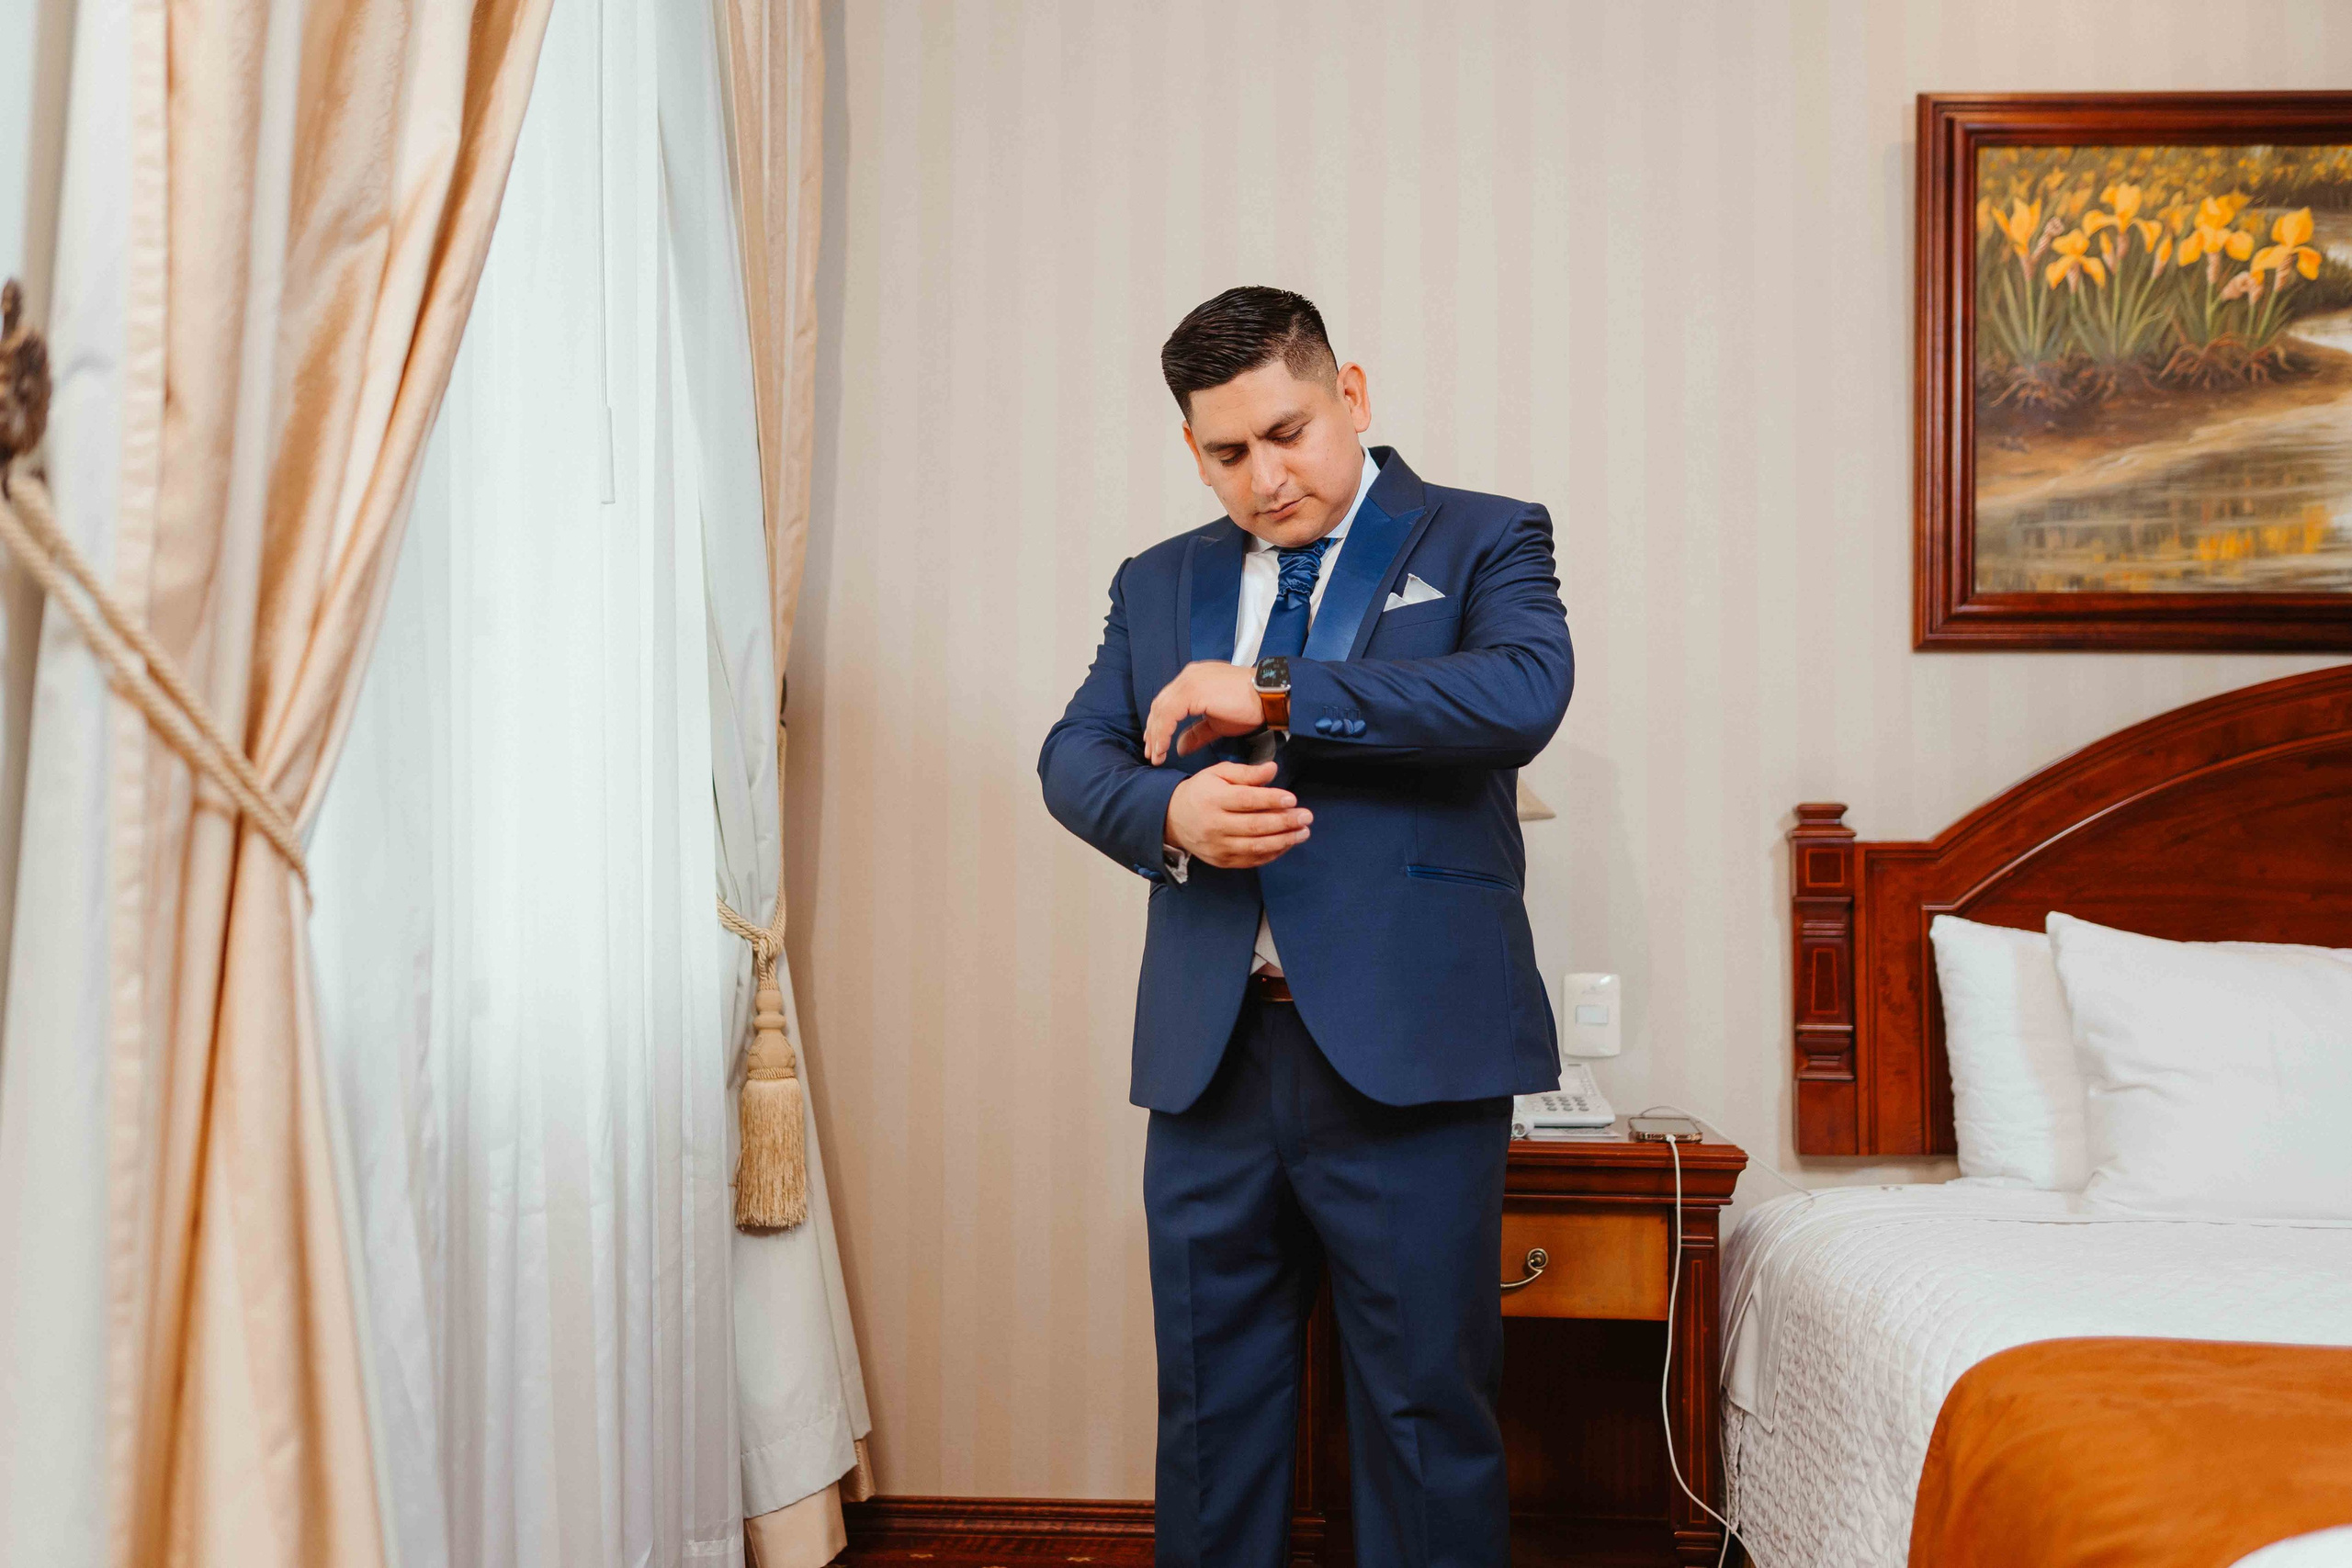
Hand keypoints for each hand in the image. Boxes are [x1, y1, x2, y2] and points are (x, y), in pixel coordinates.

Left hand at [1144, 661, 1265, 763]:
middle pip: (1160, 705)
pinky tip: (1164, 748)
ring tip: (1156, 755)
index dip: (1159, 725)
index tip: (1156, 744)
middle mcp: (1188, 676)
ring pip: (1161, 710)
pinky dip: (1163, 733)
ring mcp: (1190, 681)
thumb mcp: (1217, 723)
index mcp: (1194, 679)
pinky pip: (1169, 714)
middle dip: (1154, 731)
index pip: (1168, 702)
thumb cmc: (1250, 706)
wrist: (1269, 697)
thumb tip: (1180, 747)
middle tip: (1152, 753)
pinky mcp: (1193, 690)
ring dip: (1156, 735)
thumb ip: (1197, 733)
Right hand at [1163, 761, 1312, 869]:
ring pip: (1256, 846)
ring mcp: (1218, 846)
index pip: (1246, 800)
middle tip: (1306, 817)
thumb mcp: (1218, 774)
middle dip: (1285, 822)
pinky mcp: (1222, 861)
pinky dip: (1273, 853)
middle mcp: (1214, 825)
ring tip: (1303, 832)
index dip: (1271, 799)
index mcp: (1213, 799)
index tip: (1292, 798)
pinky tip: (1288, 843)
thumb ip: (1246, 772)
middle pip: (1255, 826)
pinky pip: (1252, 860)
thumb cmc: (1201, 792)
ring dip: (1284, 840)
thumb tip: (1273, 769)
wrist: (1173, 819)